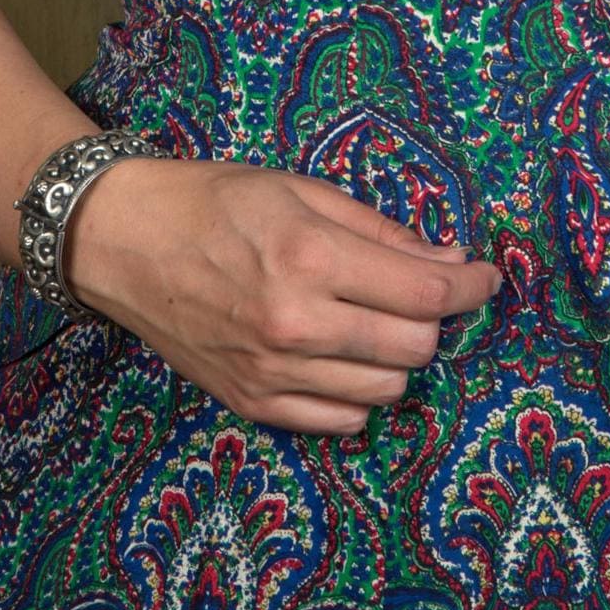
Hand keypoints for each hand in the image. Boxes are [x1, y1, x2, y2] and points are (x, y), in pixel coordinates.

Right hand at [61, 158, 501, 433]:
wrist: (124, 242)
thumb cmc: (214, 202)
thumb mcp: (302, 190)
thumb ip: (380, 231)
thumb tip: (449, 262)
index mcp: (311, 258)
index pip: (425, 293)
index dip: (470, 287)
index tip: (484, 278)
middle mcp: (295, 323)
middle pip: (414, 347)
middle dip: (434, 319)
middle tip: (421, 294)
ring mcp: (272, 371)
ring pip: (385, 390)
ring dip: (397, 357)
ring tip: (376, 322)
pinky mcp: (252, 402)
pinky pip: (339, 419)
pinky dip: (358, 394)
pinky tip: (345, 358)